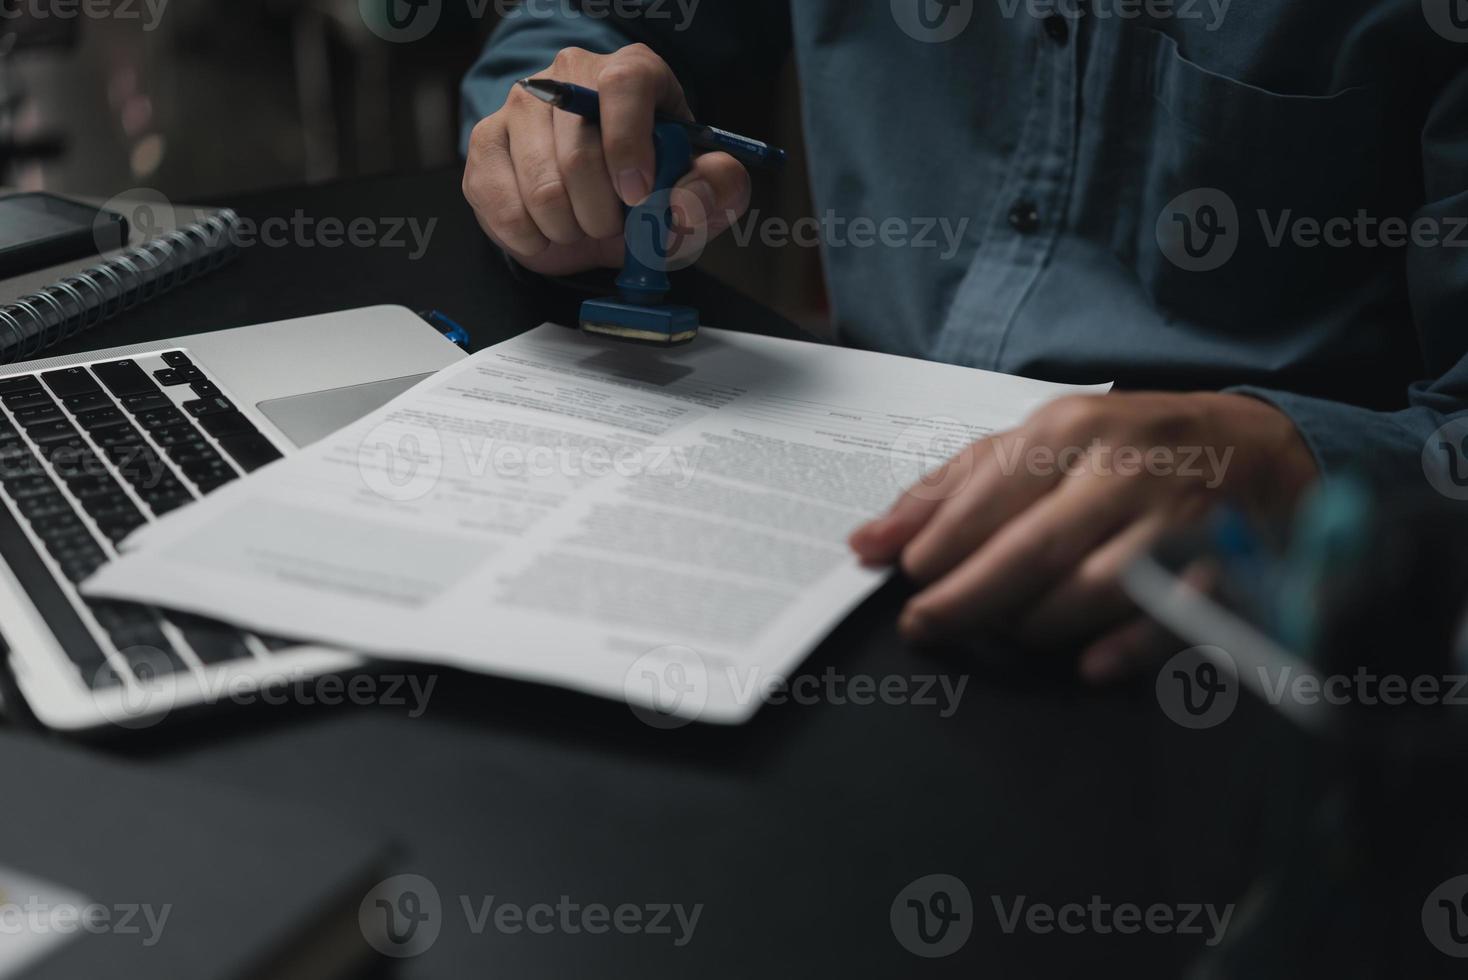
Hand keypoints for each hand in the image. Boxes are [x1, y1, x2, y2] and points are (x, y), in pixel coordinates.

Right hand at [462, 45, 752, 276]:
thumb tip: (685, 201)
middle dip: (604, 213)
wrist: (598, 202)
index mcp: (632, 72)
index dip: (629, 146)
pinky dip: (533, 238)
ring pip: (541, 186)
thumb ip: (716, 187)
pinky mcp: (485, 144)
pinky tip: (549, 233)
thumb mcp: (700, 188)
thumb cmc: (653, 186)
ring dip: (571, 229)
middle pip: (580, 151)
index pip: (624, 85)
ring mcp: (520, 106)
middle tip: (614, 225)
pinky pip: (501, 205)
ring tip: (583, 226)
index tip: (637, 194)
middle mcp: (570, 76)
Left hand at [849, 392, 1318, 679]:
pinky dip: (1127, 647)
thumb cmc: (1118, 448)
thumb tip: (867, 543)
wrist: (1249, 445)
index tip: (905, 578)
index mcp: (1068, 429)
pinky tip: (1087, 666)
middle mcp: (1121, 469)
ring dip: (1034, 623)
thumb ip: (947, 492)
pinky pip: (1170, 617)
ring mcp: (1175, 518)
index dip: (940, 545)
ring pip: (1092, 588)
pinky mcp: (1222, 564)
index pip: (988, 495)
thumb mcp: (1031, 446)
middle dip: (968, 597)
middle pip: (1031, 549)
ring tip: (1003, 630)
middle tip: (925, 624)